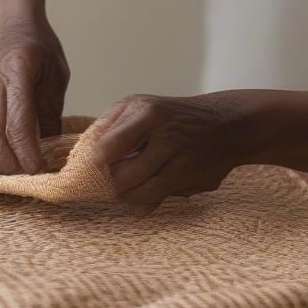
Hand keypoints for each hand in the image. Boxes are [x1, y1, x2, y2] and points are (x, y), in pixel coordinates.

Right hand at [0, 8, 70, 174]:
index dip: (28, 152)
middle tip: (32, 177)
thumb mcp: (57, 75)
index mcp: (18, 72)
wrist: (12, 24)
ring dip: (0, 161)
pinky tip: (10, 157)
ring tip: (23, 171)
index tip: (41, 169)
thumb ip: (51, 111)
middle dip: (11, 165)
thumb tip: (52, 149)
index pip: (18, 123)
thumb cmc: (41, 47)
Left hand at [92, 91, 252, 216]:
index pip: (107, 148)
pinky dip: (145, 200)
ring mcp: (183, 163)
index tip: (90, 166)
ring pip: (138, 196)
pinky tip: (148, 186)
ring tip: (124, 185)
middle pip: (120, 178)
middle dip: (108, 183)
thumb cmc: (172, 116)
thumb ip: (110, 125)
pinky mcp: (194, 182)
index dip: (93, 163)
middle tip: (106, 180)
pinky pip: (157, 201)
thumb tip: (81, 156)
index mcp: (150, 114)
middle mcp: (168, 138)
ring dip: (125, 195)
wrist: (226, 123)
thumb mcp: (140, 105)